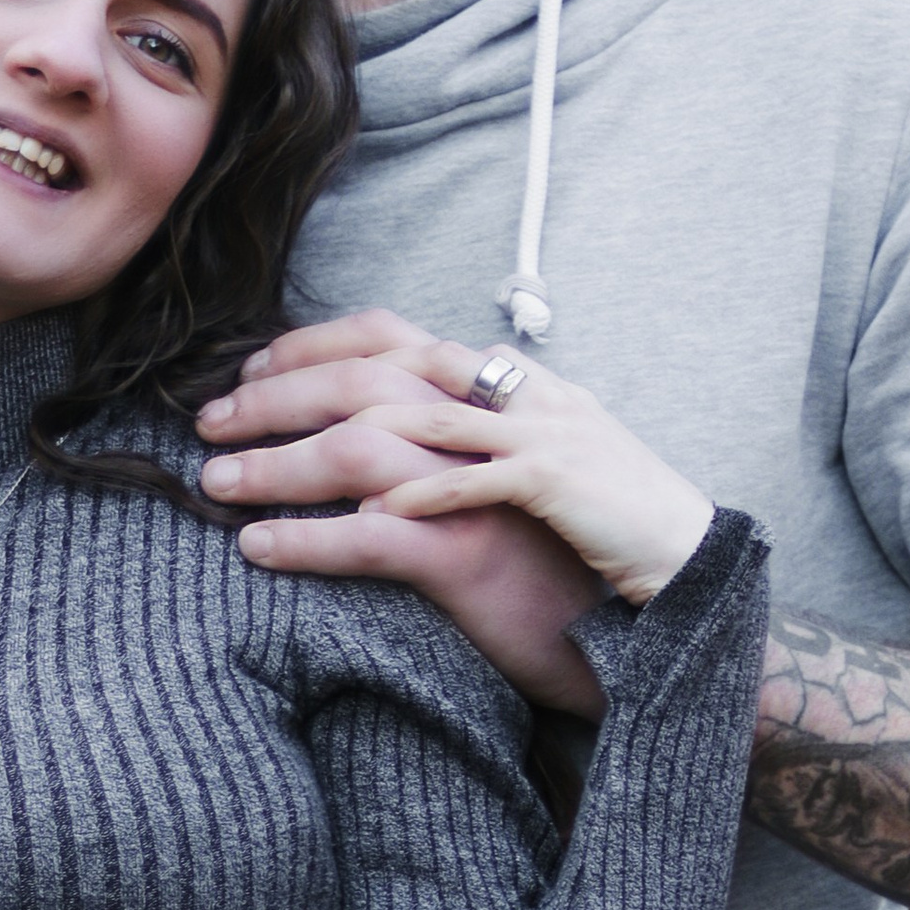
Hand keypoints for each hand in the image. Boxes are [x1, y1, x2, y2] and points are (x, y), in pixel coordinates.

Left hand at [198, 312, 713, 696]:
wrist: (698, 573)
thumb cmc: (611, 538)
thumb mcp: (542, 472)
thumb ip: (482, 445)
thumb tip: (412, 442)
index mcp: (514, 384)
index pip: (396, 337)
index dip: (315, 346)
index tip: (249, 373)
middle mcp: (517, 399)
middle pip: (371, 372)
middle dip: (279, 394)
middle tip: (210, 421)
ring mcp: (530, 444)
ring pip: (380, 435)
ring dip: (287, 460)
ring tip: (219, 484)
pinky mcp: (540, 500)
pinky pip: (424, 507)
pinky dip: (345, 525)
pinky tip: (280, 546)